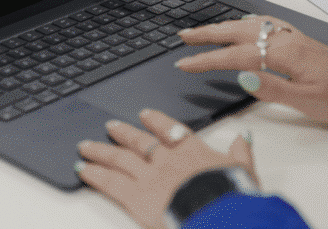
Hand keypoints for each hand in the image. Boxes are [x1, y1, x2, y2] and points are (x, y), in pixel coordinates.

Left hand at [76, 108, 255, 228]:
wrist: (217, 212)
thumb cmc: (232, 194)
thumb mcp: (244, 171)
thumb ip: (241, 153)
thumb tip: (244, 138)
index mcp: (192, 152)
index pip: (170, 130)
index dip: (156, 121)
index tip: (145, 115)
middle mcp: (167, 159)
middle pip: (139, 142)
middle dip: (123, 133)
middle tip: (110, 126)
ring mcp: (148, 176)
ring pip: (119, 158)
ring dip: (101, 151)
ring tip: (86, 146)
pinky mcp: (135, 196)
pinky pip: (109, 182)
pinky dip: (94, 175)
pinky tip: (82, 169)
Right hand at [174, 16, 327, 127]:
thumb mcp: (307, 101)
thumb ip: (273, 87)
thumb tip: (242, 76)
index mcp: (286, 54)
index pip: (236, 56)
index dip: (208, 60)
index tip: (185, 63)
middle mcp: (288, 40)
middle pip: (239, 32)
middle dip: (208, 34)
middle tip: (183, 36)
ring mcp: (294, 38)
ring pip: (252, 26)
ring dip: (225, 27)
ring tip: (204, 31)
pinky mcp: (300, 42)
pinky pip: (267, 25)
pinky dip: (247, 23)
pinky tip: (243, 26)